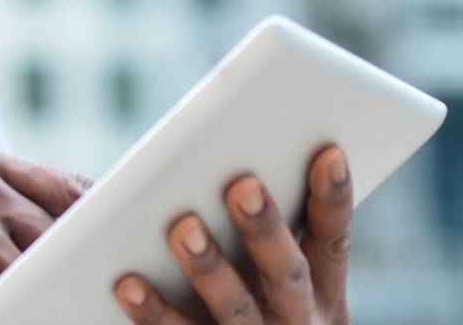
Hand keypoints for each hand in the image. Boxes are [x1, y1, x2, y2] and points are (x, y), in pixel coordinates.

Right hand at [0, 142, 91, 324]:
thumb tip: (55, 226)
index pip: (67, 189)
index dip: (93, 225)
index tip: (109, 250)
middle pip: (58, 236)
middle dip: (66, 272)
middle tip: (83, 296)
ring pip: (33, 275)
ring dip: (34, 300)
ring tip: (35, 307)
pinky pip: (4, 305)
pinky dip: (5, 316)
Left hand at [112, 145, 352, 324]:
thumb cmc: (262, 307)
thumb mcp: (288, 284)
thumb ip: (272, 234)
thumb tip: (240, 166)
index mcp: (323, 293)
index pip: (333, 242)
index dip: (334, 200)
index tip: (329, 154)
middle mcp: (298, 322)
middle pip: (287, 275)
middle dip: (265, 231)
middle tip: (243, 186)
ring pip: (237, 309)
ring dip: (210, 268)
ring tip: (184, 227)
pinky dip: (154, 312)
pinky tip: (128, 282)